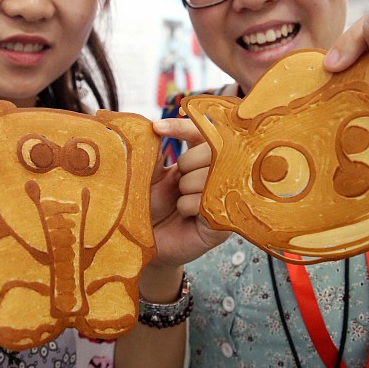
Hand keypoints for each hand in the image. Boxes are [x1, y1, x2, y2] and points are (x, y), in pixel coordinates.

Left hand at [148, 117, 229, 270]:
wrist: (143, 241)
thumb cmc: (145, 205)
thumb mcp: (148, 173)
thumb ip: (154, 149)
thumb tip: (152, 126)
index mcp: (202, 157)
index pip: (202, 131)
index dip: (182, 127)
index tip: (157, 128)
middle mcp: (220, 173)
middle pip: (210, 151)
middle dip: (186, 163)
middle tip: (177, 182)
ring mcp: (225, 196)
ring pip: (206, 176)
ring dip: (184, 189)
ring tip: (180, 203)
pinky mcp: (224, 220)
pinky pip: (205, 201)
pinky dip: (187, 207)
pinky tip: (185, 217)